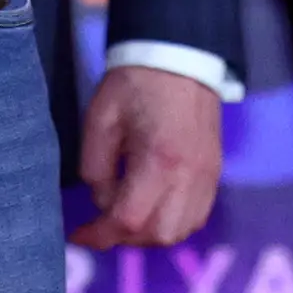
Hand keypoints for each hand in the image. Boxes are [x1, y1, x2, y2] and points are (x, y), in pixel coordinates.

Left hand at [70, 65, 224, 247]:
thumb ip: (95, 169)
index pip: (129, 219)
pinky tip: (152, 207)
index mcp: (159, 160)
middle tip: (101, 221)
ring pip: (180, 231)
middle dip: (126, 236)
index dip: (100, 235)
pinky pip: (196, 217)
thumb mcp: (100, 120)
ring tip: (126, 213)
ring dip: (150, 234)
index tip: (78, 235)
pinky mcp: (214, 173)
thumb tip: (102, 202)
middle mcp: (190, 176)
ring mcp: (208, 177)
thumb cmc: (133, 84)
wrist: (178, 56)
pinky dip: (171, 223)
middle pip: (159, 234)